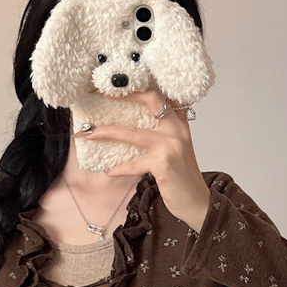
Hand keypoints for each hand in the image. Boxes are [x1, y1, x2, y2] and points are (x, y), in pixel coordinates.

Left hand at [73, 90, 210, 232]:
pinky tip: (109, 171)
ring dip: (107, 132)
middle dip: (127, 94)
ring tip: (89, 134)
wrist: (197, 201)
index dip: (142, 87)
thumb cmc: (182, 177)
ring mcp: (170, 145)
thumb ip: (162, 133)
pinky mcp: (163, 163)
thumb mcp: (176, 148)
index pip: (163, 95)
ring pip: (132, 132)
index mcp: (179, 123)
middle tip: (105, 94)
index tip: (121, 84)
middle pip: (152, 100)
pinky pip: (133, 164)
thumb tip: (131, 127)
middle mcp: (177, 129)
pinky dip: (118, 168)